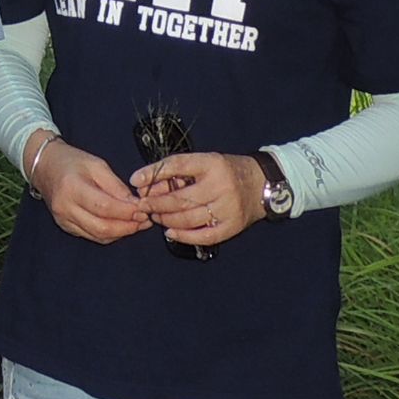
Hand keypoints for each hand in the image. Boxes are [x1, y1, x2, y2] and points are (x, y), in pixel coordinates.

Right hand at [29, 137, 148, 243]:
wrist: (46, 166)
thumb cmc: (71, 161)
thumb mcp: (96, 164)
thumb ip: (115, 185)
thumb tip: (134, 203)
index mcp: (72, 187)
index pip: (104, 207)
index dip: (126, 211)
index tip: (143, 209)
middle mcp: (65, 208)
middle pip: (102, 227)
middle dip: (127, 227)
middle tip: (144, 220)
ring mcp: (64, 220)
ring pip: (98, 236)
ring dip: (121, 233)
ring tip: (137, 224)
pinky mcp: (66, 227)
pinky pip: (92, 236)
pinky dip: (110, 234)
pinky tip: (121, 226)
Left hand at [131, 151, 265, 247]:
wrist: (263, 184)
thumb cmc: (228, 171)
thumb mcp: (206, 162)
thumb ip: (180, 173)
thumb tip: (148, 185)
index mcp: (213, 163)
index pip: (178, 165)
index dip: (153, 173)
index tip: (135, 180)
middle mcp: (221, 185)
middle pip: (180, 198)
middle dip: (156, 203)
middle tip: (142, 206)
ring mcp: (228, 208)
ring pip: (188, 219)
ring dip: (166, 219)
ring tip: (155, 216)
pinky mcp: (232, 227)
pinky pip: (202, 236)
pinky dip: (183, 236)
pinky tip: (170, 232)